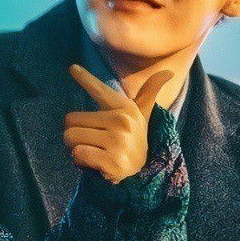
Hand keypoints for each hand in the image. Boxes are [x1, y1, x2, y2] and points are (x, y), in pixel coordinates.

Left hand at [64, 65, 173, 183]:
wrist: (144, 173)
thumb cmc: (133, 138)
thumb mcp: (141, 114)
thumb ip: (150, 91)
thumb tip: (169, 73)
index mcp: (126, 108)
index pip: (100, 91)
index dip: (85, 78)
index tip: (72, 67)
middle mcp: (123, 122)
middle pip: (70, 120)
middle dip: (75, 133)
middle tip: (95, 141)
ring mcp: (119, 142)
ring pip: (70, 137)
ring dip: (76, 148)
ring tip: (95, 151)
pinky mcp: (113, 161)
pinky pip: (78, 154)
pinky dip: (80, 161)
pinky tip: (95, 163)